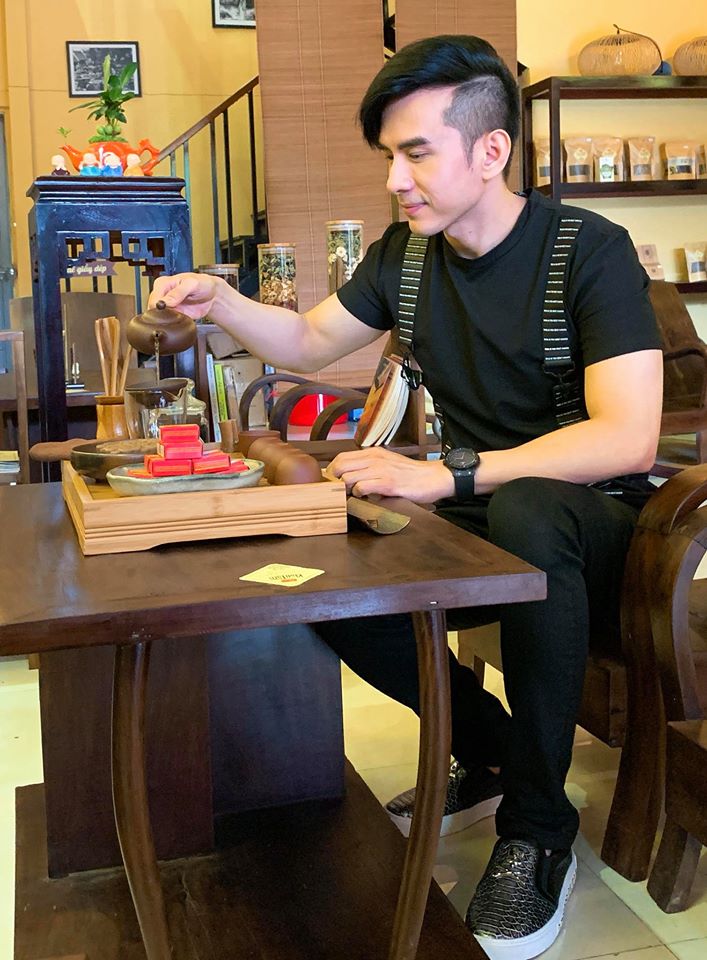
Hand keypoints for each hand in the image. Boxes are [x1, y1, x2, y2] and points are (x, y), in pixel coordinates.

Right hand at [149, 272, 222, 319]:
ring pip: (160, 318)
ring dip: (168, 320)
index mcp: (162, 284)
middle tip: (177, 313)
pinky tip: (181, 320)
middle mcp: (162, 296)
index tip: (171, 308)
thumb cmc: (202, 284)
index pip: (153, 299)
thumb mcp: (192, 284)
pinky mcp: (174, 315)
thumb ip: (178, 292)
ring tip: (181, 315)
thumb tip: (166, 301)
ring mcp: (167, 306)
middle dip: (163, 315)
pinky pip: (169, 323)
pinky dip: (174, 324)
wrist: (212, 294)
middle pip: (154, 310)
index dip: (160, 307)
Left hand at [327, 447, 453, 502]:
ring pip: (348, 477)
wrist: (433, 477)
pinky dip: (359, 494)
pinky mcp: (388, 483)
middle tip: (339, 492)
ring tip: (352, 495)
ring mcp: (381, 470)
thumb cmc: (410, 474)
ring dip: (346, 489)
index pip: (341, 457)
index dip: (332, 471)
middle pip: (340, 466)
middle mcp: (374, 458)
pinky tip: (365, 497)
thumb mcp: (387, 464)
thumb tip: (349, 479)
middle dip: (334, 481)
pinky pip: (362, 487)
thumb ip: (369, 468)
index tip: (333, 483)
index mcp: (373, 452)